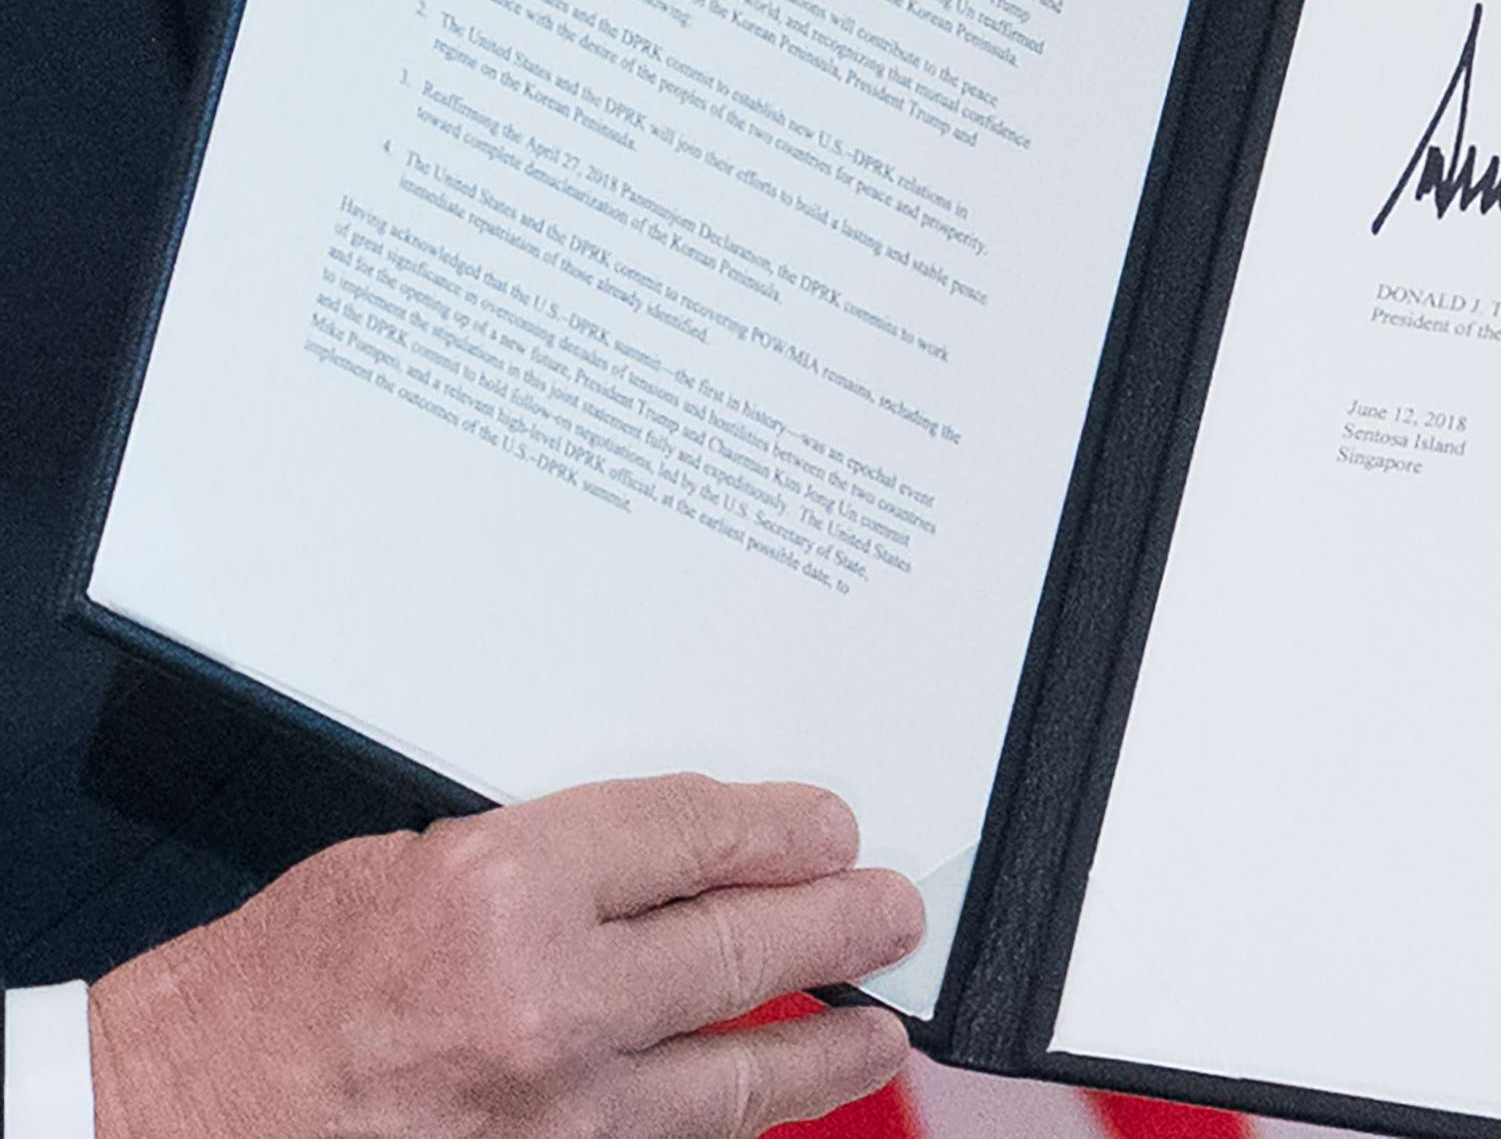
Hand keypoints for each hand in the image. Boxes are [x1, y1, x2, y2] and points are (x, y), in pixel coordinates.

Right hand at [88, 774, 924, 1138]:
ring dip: (829, 1046)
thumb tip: (672, 856)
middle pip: (746, 948)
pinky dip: (739, 1120)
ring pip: (742, 1073)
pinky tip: (780, 1098)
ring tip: (879, 1023)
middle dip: (839, 925)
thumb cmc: (273, 988)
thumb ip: (548, 857)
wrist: (173, 1116)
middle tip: (890, 910)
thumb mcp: (411, 863)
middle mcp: (547, 1001)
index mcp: (507, 890)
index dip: (783, 828)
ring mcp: (557, 1112)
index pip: (698, 836)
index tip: (829, 828)